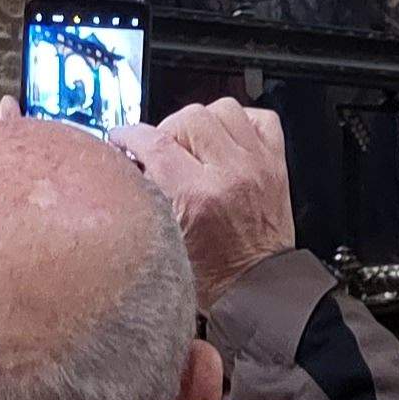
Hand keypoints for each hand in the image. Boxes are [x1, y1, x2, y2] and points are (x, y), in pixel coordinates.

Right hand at [112, 98, 295, 308]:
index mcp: (197, 198)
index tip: (122, 137)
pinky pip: (260, 118)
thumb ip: (148, 195)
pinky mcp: (275, 164)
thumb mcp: (164, 239)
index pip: (154, 143)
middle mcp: (231, 174)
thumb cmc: (214, 276)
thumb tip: (131, 162)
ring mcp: (257, 165)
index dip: (130, 135)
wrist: (259, 290)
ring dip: (203, 122)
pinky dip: (240, 122)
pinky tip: (227, 139)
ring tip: (194, 144)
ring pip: (224, 109)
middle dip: (167, 130)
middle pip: (189, 117)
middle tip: (161, 149)